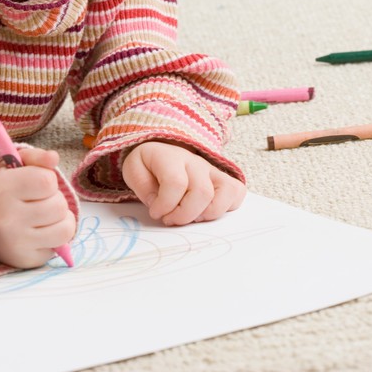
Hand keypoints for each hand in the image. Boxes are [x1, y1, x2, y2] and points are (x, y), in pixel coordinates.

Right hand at [0, 148, 75, 268]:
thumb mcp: (10, 166)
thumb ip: (35, 157)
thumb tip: (54, 157)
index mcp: (2, 189)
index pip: (47, 181)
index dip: (47, 180)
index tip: (34, 183)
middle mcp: (7, 218)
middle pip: (59, 206)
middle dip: (53, 200)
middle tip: (37, 201)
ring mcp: (16, 242)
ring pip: (65, 229)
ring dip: (60, 219)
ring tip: (43, 216)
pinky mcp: (24, 260)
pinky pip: (59, 246)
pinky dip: (54, 238)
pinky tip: (38, 232)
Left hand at [123, 141, 245, 225]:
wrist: (160, 152)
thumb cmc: (148, 165)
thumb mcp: (134, 170)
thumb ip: (142, 187)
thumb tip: (158, 205)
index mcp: (170, 157)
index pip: (176, 182)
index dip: (165, 204)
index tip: (155, 213)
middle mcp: (195, 161)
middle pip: (202, 191)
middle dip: (185, 214)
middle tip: (170, 219)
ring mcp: (212, 170)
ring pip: (226, 192)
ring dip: (208, 213)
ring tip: (190, 217)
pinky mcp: (223, 179)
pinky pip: (237, 192)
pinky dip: (226, 207)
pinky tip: (206, 212)